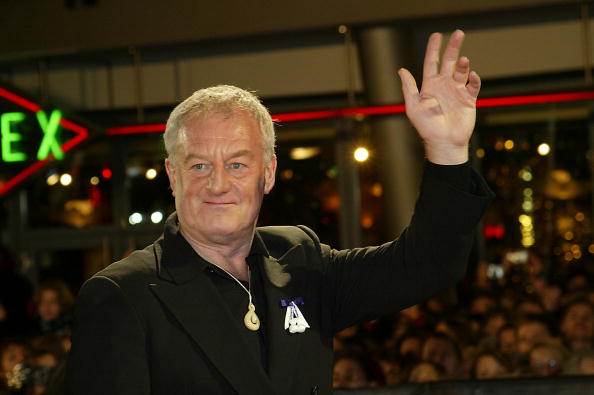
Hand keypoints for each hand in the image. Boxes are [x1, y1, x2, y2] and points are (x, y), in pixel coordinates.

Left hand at [398, 30, 479, 164]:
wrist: (443, 143)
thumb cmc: (426, 128)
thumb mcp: (413, 107)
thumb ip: (409, 88)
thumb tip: (401, 70)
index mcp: (430, 86)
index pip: (431, 63)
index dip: (433, 49)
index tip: (437, 35)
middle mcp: (444, 86)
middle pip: (449, 62)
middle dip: (453, 47)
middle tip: (459, 33)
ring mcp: (457, 92)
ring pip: (462, 71)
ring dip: (463, 64)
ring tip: (463, 59)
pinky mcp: (469, 100)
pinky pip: (473, 86)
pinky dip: (474, 80)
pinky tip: (472, 76)